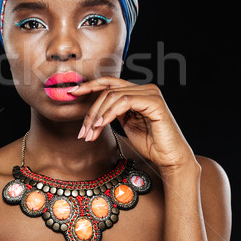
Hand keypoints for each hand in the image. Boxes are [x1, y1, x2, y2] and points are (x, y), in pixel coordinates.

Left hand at [69, 76, 197, 172]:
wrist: (169, 158)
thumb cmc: (150, 144)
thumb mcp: (126, 125)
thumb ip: (114, 113)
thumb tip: (94, 111)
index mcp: (137, 92)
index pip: (109, 82)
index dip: (89, 85)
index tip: (71, 92)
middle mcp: (144, 88)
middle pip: (108, 90)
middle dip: (91, 111)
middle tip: (83, 131)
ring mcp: (150, 93)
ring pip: (114, 96)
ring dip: (98, 116)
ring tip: (91, 134)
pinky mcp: (154, 102)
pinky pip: (125, 102)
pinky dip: (109, 114)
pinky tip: (101, 126)